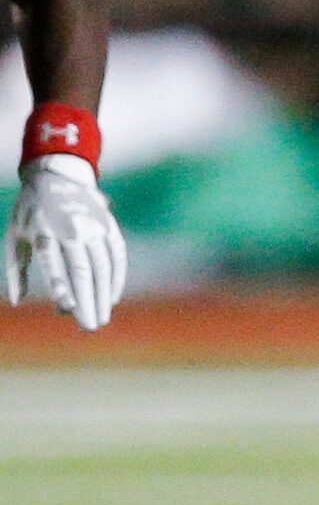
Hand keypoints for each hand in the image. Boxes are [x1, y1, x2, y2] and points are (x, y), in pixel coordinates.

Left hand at [7, 155, 124, 329]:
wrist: (56, 178)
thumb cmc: (29, 213)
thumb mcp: (14, 236)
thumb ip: (17, 270)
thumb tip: (18, 302)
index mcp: (43, 232)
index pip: (55, 265)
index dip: (62, 287)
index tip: (68, 310)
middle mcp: (71, 229)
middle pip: (82, 270)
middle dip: (88, 300)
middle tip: (90, 326)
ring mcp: (93, 226)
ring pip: (103, 265)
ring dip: (104, 294)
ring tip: (102, 317)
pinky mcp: (108, 225)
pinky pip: (117, 255)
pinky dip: (117, 277)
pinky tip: (113, 296)